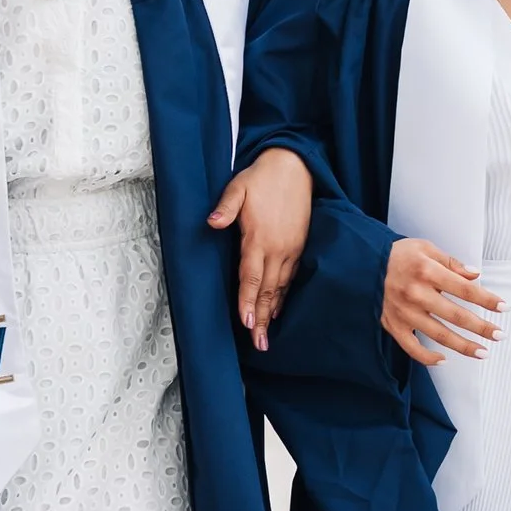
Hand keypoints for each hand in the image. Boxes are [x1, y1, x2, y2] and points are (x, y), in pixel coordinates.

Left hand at [208, 145, 315, 350]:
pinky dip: (283, 296)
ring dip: (272, 312)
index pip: (251, 276)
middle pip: (267, 290)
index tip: (246, 322)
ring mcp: (291, 249)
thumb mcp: (238, 187)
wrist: (296, 166)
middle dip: (261, 318)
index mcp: (259, 237)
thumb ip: (225, 207)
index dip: (248, 300)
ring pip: (280, 288)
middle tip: (258, 343)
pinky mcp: (299, 246)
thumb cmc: (262, 177)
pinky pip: (290, 277)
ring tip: (266, 335)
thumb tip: (211, 222)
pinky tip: (278, 308)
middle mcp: (277, 248)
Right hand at [383, 237, 501, 365]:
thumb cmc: (399, 254)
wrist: (362, 264)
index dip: (486, 299)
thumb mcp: (426, 248)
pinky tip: (445, 360)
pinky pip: (412, 348)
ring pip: (439, 335)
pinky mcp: (393, 326)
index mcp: (427, 271)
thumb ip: (451, 263)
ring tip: (483, 353)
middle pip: (456, 316)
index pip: (465, 289)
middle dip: (481, 327)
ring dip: (463, 346)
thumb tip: (476, 274)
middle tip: (500, 335)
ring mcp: (404, 313)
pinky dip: (428, 358)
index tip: (503, 307)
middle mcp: (417, 294)